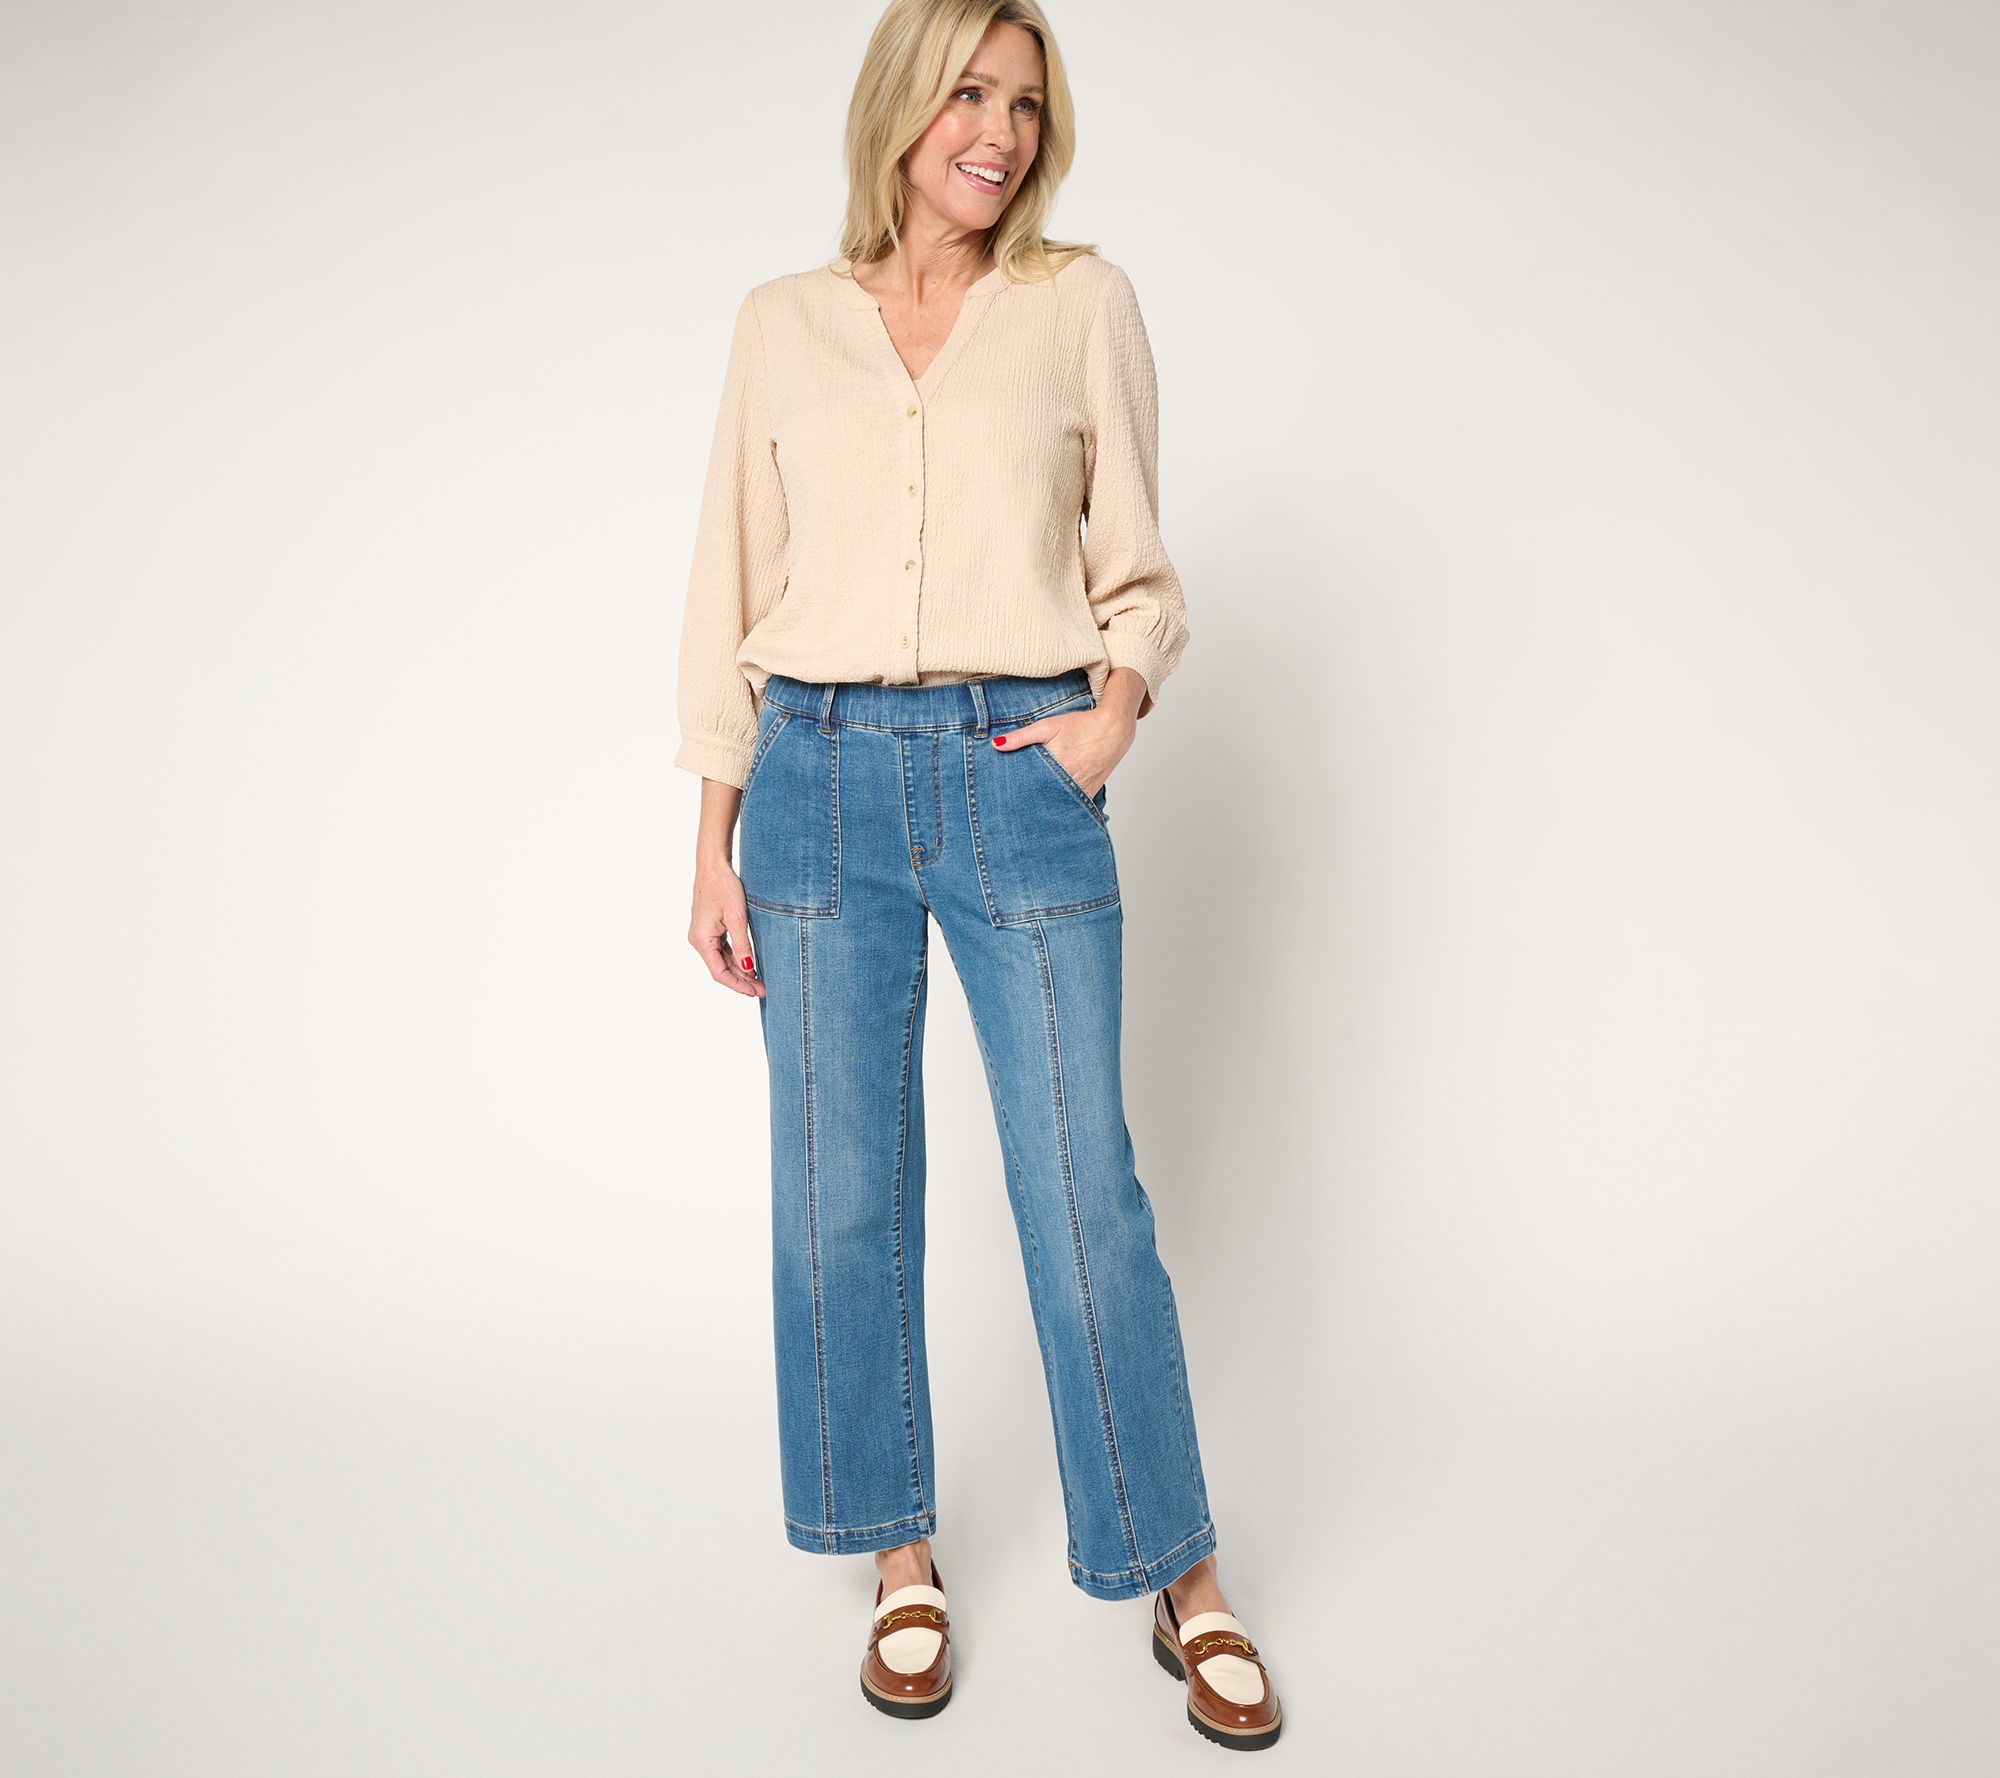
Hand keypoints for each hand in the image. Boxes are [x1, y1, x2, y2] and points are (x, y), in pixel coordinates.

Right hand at [689, 851, 763, 996]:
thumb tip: (748, 969)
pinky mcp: (709, 929)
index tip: (755, 992)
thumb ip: (742, 946)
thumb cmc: (724, 887)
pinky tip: (750, 964)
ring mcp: (703, 935)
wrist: (713, 866)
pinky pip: (722, 950)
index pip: (719, 973)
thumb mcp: (737, 918)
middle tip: (764, 989)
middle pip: (721, 969)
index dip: (738, 985)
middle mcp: (699, 940)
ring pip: (722, 961)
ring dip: (740, 971)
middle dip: (742, 980)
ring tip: (760, 980)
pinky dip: (736, 958)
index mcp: (702, 940)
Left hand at [991, 702, 1134, 798]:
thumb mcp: (1048, 726)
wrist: (1114, 729)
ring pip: (1057, 805)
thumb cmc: (1082, 725)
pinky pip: (1071, 804)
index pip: (1028, 788)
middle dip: (1028, 803)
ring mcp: (1080, 792)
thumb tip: (996, 745)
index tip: (1004, 799)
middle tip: (1012, 809)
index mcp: (1055, 768)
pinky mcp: (1089, 794)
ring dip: (1045, 805)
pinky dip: (1061, 804)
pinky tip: (1051, 803)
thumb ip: (1021, 737)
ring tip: (1028, 810)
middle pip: (1041, 800)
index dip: (1016, 794)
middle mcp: (1068, 784)